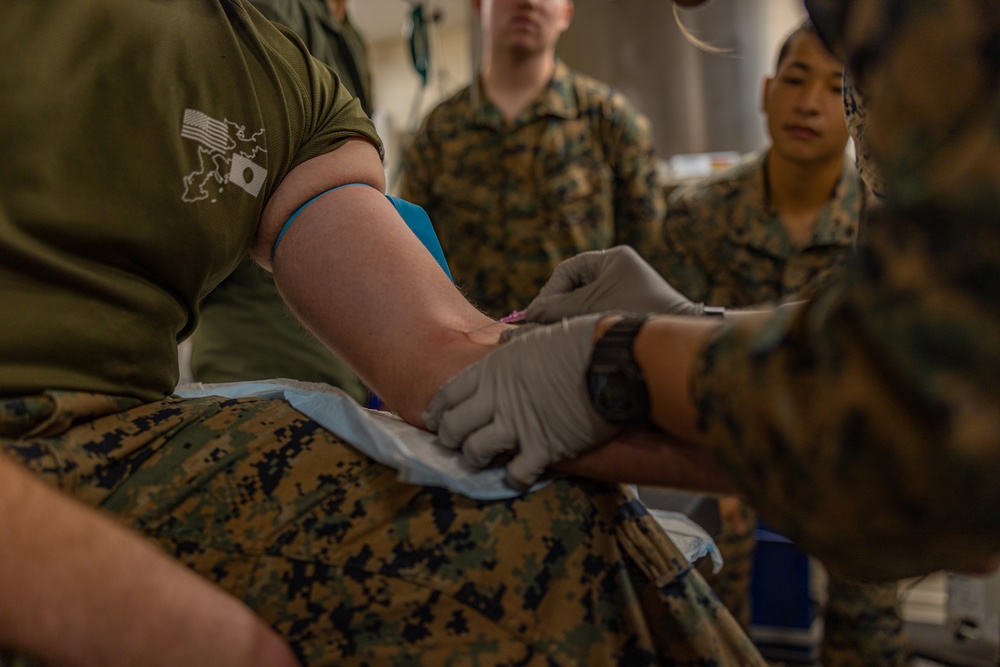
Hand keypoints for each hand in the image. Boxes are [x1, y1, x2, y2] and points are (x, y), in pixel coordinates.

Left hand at [423, 315, 619, 489]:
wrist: (612, 360)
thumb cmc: (580, 342)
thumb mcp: (534, 339)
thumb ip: (511, 352)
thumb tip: (502, 348)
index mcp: (494, 369)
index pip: (447, 394)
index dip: (437, 411)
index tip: (436, 419)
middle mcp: (498, 398)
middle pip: (454, 426)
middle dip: (450, 438)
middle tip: (456, 444)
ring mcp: (518, 425)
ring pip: (475, 452)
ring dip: (476, 458)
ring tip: (483, 459)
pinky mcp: (544, 448)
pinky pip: (516, 474)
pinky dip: (514, 478)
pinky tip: (518, 473)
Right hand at [525, 245, 704, 321]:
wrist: (674, 336)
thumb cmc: (636, 313)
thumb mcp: (590, 307)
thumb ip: (557, 307)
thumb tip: (530, 314)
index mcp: (612, 259)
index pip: (568, 271)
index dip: (549, 292)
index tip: (536, 314)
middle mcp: (618, 270)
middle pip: (574, 286)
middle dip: (557, 307)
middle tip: (541, 326)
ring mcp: (624, 291)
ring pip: (583, 302)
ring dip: (569, 318)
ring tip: (556, 334)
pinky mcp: (628, 311)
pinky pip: (596, 313)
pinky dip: (583, 324)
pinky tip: (574, 337)